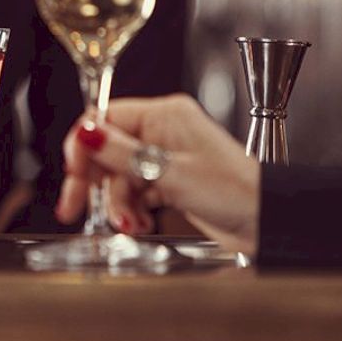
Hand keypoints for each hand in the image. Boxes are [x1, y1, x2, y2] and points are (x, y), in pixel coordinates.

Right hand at [55, 94, 260, 255]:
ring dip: (118, 204)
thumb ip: (122, 154)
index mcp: (163, 116)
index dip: (84, 145)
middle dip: (92, 182)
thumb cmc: (236, 193)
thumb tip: (86, 133)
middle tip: (74, 206)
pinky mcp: (168, 181)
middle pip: (106, 151)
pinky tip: (141, 224)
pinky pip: (134, 192)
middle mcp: (161, 132)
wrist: (267, 223)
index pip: (104, 118)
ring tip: (130, 225)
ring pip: (117, 177)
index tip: (74, 173)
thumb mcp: (171, 174)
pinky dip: (132, 211)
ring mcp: (164, 157)